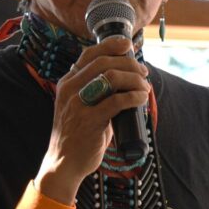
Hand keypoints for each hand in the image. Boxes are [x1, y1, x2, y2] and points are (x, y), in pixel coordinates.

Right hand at [35, 36, 149, 204]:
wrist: (63, 162)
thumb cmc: (77, 134)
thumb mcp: (79, 105)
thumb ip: (94, 89)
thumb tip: (125, 74)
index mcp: (67, 82)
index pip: (89, 54)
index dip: (112, 45)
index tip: (129, 46)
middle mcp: (70, 89)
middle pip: (104, 62)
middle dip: (130, 64)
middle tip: (143, 74)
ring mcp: (78, 105)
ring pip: (111, 77)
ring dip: (135, 79)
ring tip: (144, 87)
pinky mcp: (89, 121)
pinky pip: (117, 101)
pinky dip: (135, 97)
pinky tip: (141, 99)